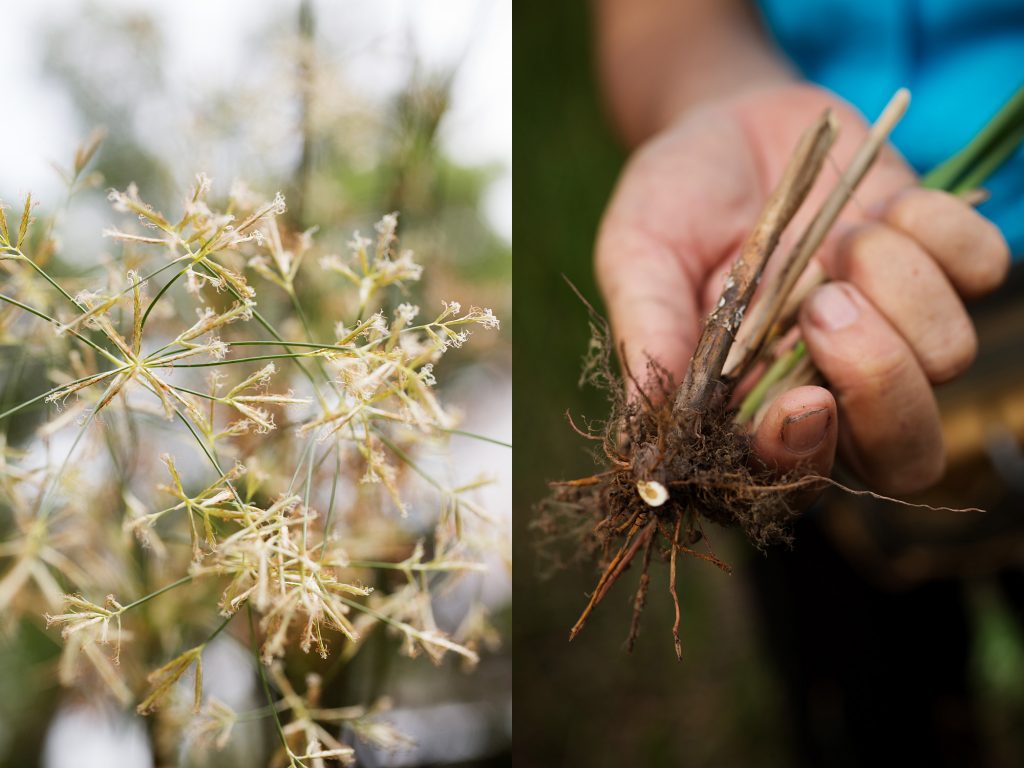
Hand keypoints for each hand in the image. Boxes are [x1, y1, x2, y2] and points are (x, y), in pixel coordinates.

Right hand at [596, 84, 1008, 494]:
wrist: (725, 118)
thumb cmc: (672, 200)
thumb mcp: (637, 257)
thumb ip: (648, 337)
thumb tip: (646, 445)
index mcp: (751, 399)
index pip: (796, 474)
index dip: (808, 453)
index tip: (802, 401)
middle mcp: (831, 379)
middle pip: (904, 451)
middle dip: (880, 384)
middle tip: (826, 306)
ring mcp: (894, 324)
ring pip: (951, 358)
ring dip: (899, 288)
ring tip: (838, 236)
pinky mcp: (941, 262)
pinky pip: (987, 269)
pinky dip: (941, 232)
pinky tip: (881, 207)